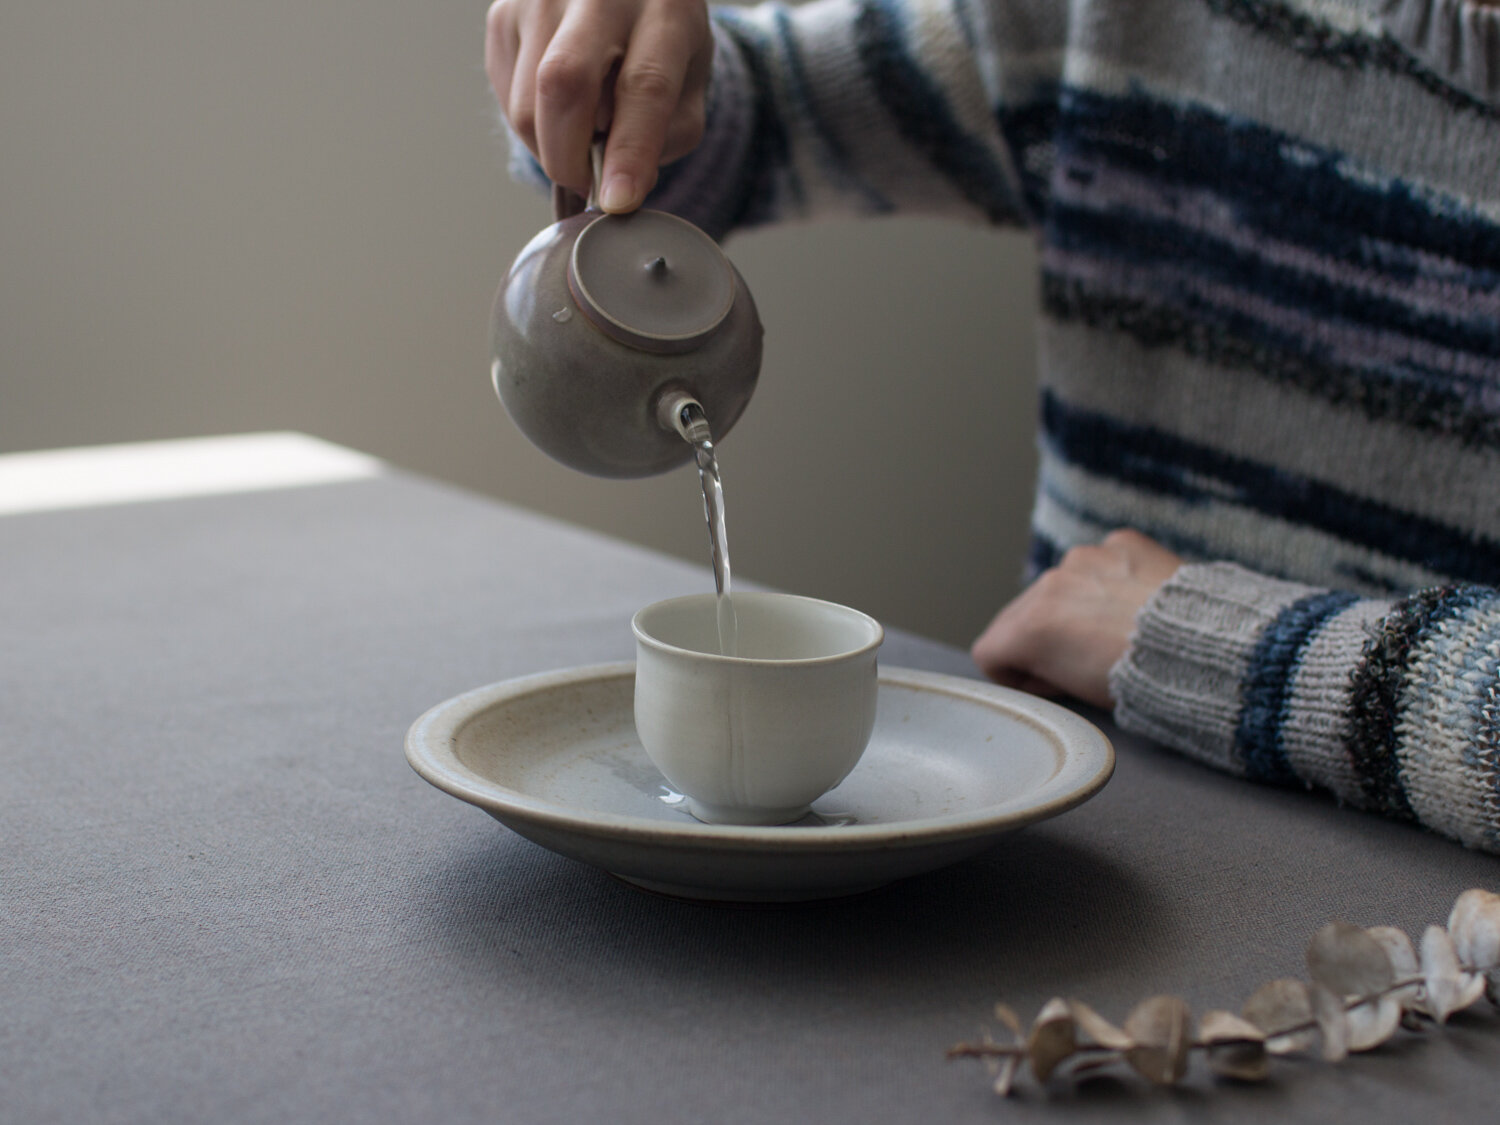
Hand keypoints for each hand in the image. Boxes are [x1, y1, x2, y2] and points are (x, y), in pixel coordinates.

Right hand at [486, 0, 712, 211]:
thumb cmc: (660, 44)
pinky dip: (534, 126)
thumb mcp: (688, 85)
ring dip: (551, 147)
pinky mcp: (503, 16)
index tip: (617, 202)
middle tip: (586, 182)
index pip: (644, 87)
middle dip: (569, 158)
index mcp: (663, 10)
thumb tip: (619, 185)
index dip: (629, 153)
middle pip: (564, 84)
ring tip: (582, 135)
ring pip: (527, 104)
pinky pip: (508, 99)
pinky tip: (560, 109)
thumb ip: (666, 137)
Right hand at [970, 529, 1181, 708]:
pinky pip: (1101, 563)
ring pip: (1062, 585)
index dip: (1015, 674)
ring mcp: (1087, 558)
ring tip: (1116, 632)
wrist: (1205, 647)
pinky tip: (1136, 604)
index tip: (1046, 685)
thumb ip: (1046, 672)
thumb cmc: (1146, 679)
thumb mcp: (1078, 692)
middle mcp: (1050, 583)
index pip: (990, 650)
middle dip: (1043, 636)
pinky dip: (1111, 582)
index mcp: (1031, 626)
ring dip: (1076, 606)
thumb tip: (1043, 666)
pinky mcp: (1121, 543)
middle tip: (1083, 663)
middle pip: (1021, 613)